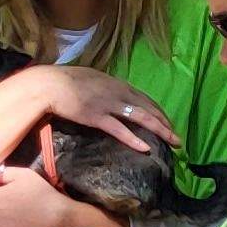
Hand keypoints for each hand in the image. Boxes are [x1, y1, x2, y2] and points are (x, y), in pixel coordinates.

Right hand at [0, 65, 174, 161]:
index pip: (143, 97)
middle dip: (165, 122)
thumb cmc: (65, 81)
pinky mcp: (97, 117)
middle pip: (148, 108)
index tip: (166, 121)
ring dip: (160, 130)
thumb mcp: (90, 79)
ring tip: (173, 141)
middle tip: (177, 137)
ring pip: (141, 117)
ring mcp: (108, 105)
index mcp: (116, 83)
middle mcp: (117, 92)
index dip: (157, 110)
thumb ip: (103, 87)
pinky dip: (134, 139)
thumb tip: (108, 94)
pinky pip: (120, 130)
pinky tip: (146, 148)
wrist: (49, 84)